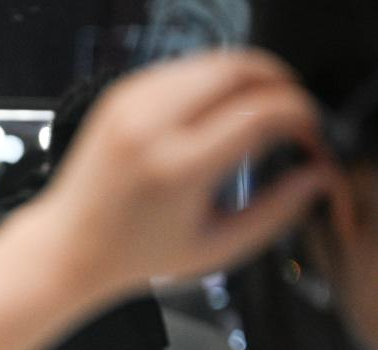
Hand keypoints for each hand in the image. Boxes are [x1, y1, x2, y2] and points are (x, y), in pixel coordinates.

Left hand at [36, 49, 341, 297]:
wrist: (69, 246)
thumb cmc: (132, 254)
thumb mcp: (215, 248)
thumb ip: (275, 212)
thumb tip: (314, 178)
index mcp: (176, 167)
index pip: (260, 111)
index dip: (299, 115)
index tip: (306, 132)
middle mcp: (149, 127)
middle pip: (240, 69)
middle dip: (278, 84)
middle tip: (289, 114)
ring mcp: (129, 106)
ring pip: (212, 61)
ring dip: (246, 79)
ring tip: (256, 113)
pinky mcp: (119, 96)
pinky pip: (181, 67)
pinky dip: (209, 81)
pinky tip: (215, 112)